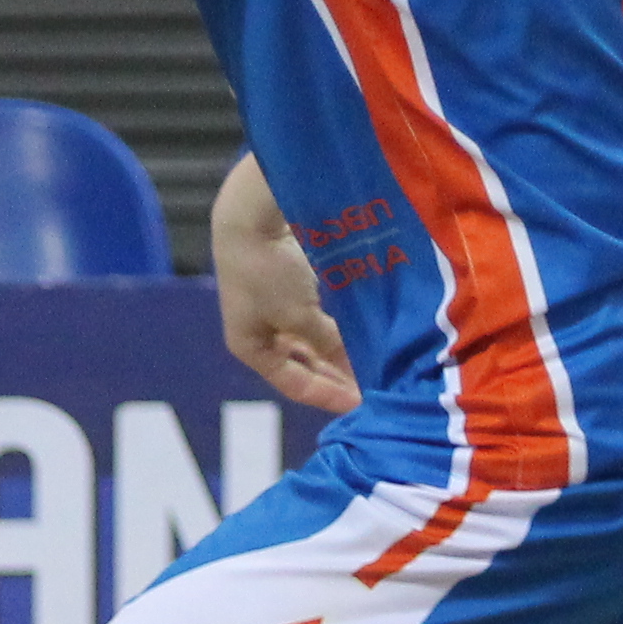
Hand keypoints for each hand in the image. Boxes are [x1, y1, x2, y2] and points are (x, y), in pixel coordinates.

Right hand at [213, 206, 361, 413]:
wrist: (250, 219)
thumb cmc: (268, 274)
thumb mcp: (301, 316)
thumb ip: (331, 346)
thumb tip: (361, 373)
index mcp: (250, 348)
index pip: (294, 385)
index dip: (330, 397)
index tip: (364, 404)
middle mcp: (259, 335)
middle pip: (302, 367)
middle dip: (335, 377)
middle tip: (372, 387)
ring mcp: (271, 311)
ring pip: (311, 344)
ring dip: (338, 353)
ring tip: (370, 361)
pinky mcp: (284, 289)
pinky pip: (314, 320)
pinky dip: (335, 329)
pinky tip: (358, 332)